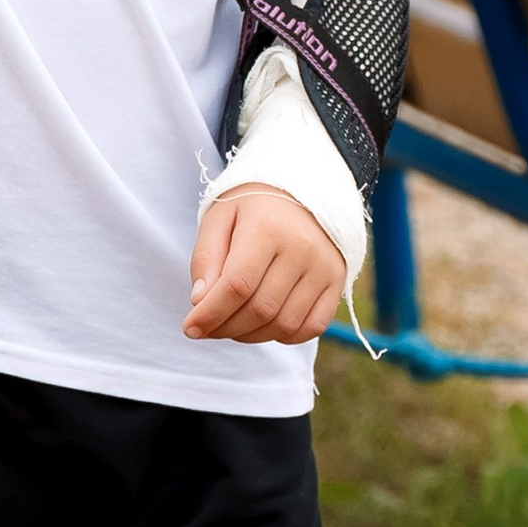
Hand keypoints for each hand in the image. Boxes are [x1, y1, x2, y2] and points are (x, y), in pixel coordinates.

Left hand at [185, 186, 347, 346]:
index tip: (190, 328)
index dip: (210, 314)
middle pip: (260, 309)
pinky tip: (265, 326)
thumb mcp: (219, 219)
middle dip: (226, 328)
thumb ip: (205, 260)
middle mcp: (301, 248)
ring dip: (252, 336)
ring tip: (233, 326)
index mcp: (267, 228)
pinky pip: (312, 327)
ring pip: (284, 324)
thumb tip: (201, 302)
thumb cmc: (252, 208)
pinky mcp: (337, 281)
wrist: (302, 190)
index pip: (236, 286)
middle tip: (208, 328)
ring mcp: (324, 267)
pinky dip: (284, 336)